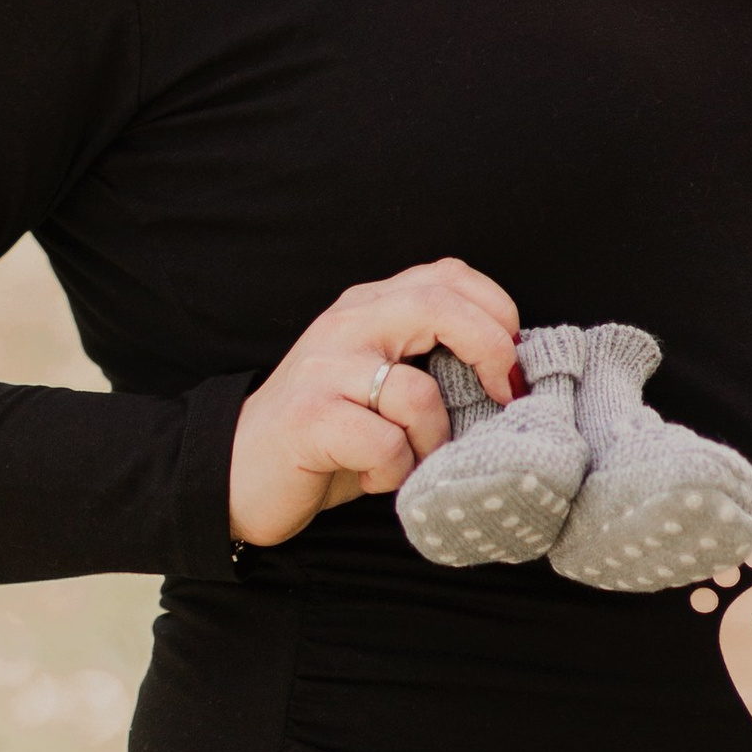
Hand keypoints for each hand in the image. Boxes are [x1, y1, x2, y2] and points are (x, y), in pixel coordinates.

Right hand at [228, 257, 520, 550]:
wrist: (239, 472)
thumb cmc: (326, 433)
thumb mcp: (379, 382)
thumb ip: (427, 361)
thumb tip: (510, 373)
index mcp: (368, 306)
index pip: (447, 275)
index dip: (496, 311)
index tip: (513, 364)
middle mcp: (346, 324)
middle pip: (438, 303)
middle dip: (489, 349)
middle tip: (505, 396)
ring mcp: (325, 370)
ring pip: (417, 391)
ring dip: (433, 438)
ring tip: (413, 459)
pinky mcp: (310, 419)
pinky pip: (385, 442)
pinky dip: (395, 469)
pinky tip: (375, 476)